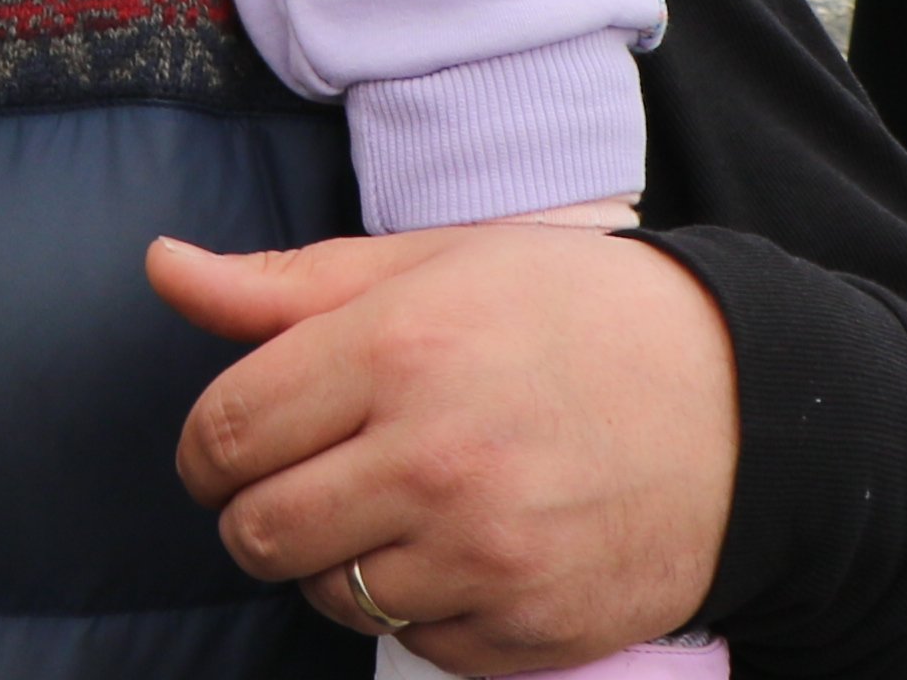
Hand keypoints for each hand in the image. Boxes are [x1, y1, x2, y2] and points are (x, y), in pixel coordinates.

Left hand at [152, 227, 733, 673]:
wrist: (742, 406)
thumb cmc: (577, 316)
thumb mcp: (438, 264)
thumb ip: (290, 283)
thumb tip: (164, 268)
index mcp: (399, 347)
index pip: (225, 430)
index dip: (204, 449)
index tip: (224, 451)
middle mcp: (433, 457)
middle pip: (258, 530)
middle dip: (255, 512)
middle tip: (301, 484)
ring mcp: (483, 554)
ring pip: (328, 596)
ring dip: (334, 564)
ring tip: (388, 512)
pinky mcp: (526, 626)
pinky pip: (412, 642)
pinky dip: (416, 608)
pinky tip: (457, 550)